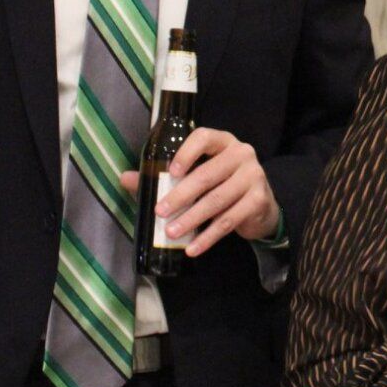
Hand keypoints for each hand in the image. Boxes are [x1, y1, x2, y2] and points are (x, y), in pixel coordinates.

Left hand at [120, 127, 278, 256]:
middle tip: (160, 212)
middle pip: (208, 174)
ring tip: (170, 232)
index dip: (187, 152)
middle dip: (180, 195)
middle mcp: (242, 154)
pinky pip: (228, 221)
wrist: (261, 206)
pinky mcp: (258, 201)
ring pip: (217, 200)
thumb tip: (125, 178)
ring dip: (191, 219)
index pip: (205, 137)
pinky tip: (192, 248)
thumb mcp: (198, 175)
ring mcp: (254, 177)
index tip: (171, 172)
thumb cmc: (222, 185)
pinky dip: (208, 237)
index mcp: (223, 142)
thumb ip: (164, 176)